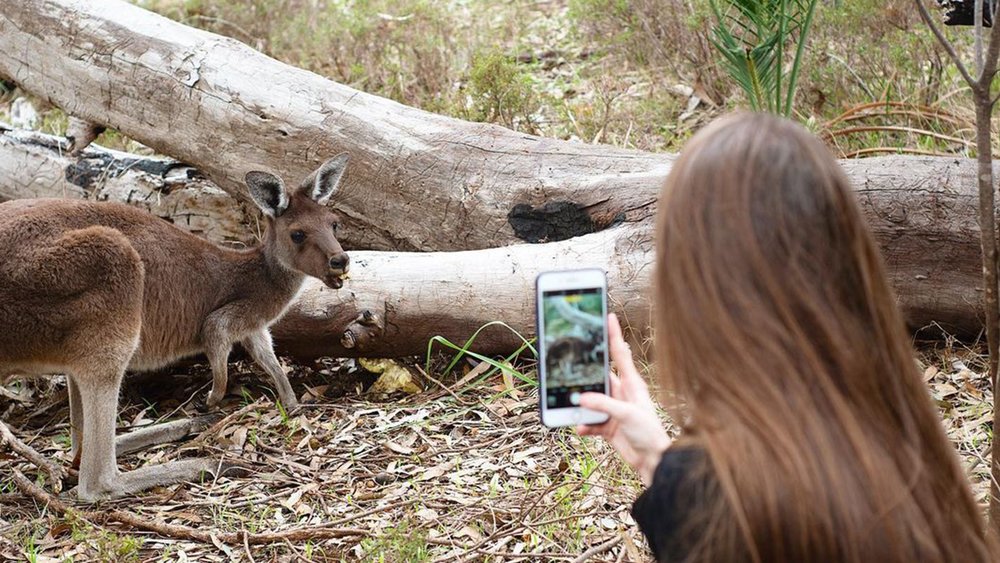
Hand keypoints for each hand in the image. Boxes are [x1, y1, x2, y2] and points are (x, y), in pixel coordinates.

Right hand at [577, 313, 670, 485]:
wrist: (653, 462)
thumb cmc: (649, 433)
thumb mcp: (627, 414)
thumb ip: (604, 404)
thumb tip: (581, 398)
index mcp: (631, 384)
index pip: (619, 354)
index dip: (613, 335)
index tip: (608, 316)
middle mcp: (621, 393)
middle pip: (598, 377)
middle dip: (585, 376)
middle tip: (571, 368)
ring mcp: (613, 409)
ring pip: (590, 400)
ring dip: (582, 405)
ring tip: (573, 407)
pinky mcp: (607, 425)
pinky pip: (589, 421)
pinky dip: (583, 425)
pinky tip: (581, 428)